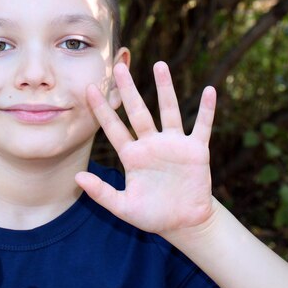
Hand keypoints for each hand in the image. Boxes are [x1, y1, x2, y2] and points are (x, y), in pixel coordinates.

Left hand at [76, 61, 216, 234]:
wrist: (184, 223)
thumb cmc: (152, 215)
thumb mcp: (123, 207)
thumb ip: (101, 193)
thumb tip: (78, 177)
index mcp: (132, 156)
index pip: (114, 128)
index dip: (102, 110)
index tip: (90, 88)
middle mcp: (151, 144)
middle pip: (138, 111)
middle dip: (128, 90)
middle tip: (119, 67)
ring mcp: (174, 144)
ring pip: (168, 111)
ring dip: (165, 89)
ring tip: (159, 65)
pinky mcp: (196, 150)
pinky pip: (202, 126)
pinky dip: (207, 110)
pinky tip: (210, 90)